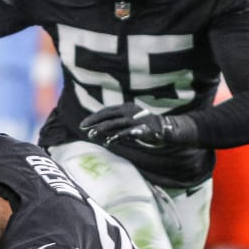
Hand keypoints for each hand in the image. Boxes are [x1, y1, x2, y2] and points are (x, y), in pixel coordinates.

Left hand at [80, 103, 196, 147]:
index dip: (93, 117)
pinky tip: (108, 141)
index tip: (82, 125)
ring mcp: (135, 119)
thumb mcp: (128, 122)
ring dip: (101, 129)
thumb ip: (114, 124)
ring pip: (114, 123)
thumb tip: (97, 130)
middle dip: (94, 122)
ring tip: (91, 135)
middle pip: (107, 115)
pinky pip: (127, 133)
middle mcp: (129, 111)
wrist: (165, 129)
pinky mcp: (142, 128)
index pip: (105, 111)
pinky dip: (116, 136)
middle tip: (82, 129)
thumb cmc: (143, 126)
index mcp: (125, 107)